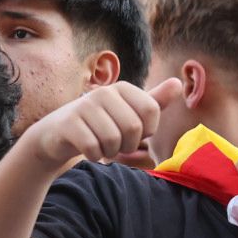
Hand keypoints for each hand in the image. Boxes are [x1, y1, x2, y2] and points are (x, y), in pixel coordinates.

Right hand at [25, 78, 180, 170]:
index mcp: (123, 88)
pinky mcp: (68, 123)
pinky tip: (89, 150)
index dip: (147, 130)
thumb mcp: (130, 112)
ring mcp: (83, 106)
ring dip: (111, 151)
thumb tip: (177, 82)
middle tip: (118, 144)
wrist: (59, 134)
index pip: (151, 112)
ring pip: (114, 139)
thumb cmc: (102, 124)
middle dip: (129, 144)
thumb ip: (155, 101)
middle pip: (134, 127)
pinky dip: (94, 155)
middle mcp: (103, 92)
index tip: (134, 132)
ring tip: (103, 146)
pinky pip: (93, 147)